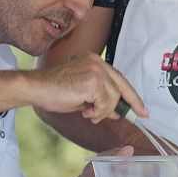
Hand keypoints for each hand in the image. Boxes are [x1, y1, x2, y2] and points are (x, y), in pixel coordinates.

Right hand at [30, 53, 147, 123]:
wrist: (36, 88)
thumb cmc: (54, 91)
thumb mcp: (83, 95)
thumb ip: (100, 99)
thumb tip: (117, 112)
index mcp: (94, 61)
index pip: (118, 78)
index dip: (130, 93)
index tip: (140, 107)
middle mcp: (97, 62)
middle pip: (122, 85)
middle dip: (132, 102)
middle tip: (141, 115)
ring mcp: (95, 70)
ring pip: (114, 97)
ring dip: (103, 111)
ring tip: (88, 114)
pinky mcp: (92, 81)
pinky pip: (105, 103)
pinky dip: (98, 112)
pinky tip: (85, 112)